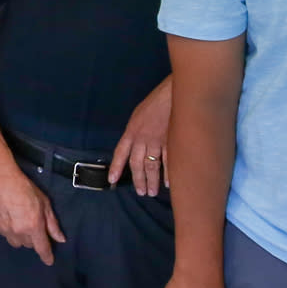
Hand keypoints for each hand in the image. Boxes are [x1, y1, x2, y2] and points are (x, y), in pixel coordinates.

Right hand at [0, 164, 64, 264]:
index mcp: (33, 226)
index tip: (49, 261)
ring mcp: (5, 230)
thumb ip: (52, 224)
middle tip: (33, 226)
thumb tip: (60, 239)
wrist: (0, 180)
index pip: (42, 248)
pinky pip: (5, 235)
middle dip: (33, 239)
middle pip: (29, 245)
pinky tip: (10, 218)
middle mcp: (19, 232)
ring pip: (16, 243)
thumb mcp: (44, 203)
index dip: (47, 256)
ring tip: (20, 224)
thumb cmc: (25, 188)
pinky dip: (10, 231)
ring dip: (21, 237)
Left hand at [112, 81, 173, 195]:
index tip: (112, 180)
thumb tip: (134, 147)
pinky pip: (168, 161)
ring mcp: (157, 141)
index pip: (120, 152)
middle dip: (138, 180)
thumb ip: (135, 132)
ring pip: (152, 165)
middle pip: (138, 164)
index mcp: (131, 131)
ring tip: (152, 192)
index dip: (116, 167)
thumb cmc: (155, 103)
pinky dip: (168, 174)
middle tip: (141, 192)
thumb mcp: (138, 116)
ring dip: (152, 181)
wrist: (174, 94)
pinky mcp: (171, 142)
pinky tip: (169, 183)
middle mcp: (142, 138)